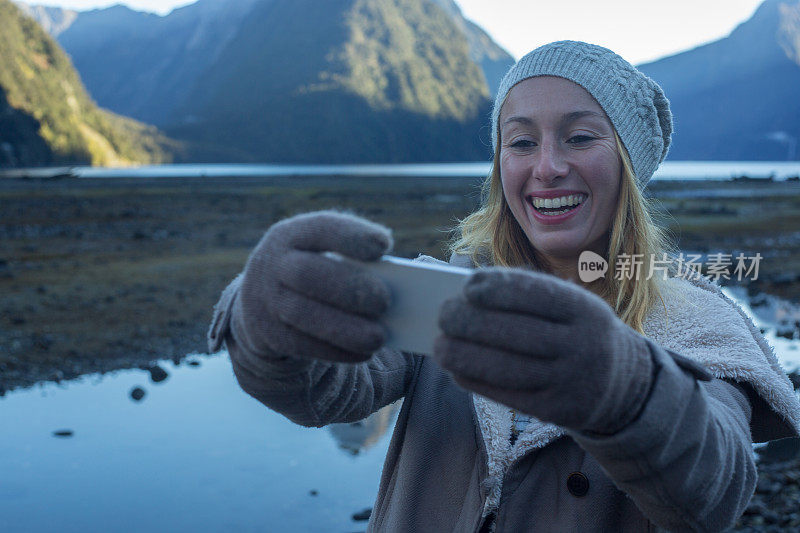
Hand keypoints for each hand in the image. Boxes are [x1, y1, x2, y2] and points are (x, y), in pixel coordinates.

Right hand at [236, 210, 392, 362]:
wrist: (264, 300)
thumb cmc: (316, 271)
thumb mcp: (326, 254)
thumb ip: (357, 261)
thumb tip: (401, 284)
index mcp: (294, 234)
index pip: (321, 228)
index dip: (351, 236)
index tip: (385, 245)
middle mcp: (274, 264)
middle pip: (307, 273)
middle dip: (349, 288)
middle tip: (385, 302)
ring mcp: (266, 300)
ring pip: (303, 314)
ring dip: (346, 328)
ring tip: (380, 337)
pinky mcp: (270, 334)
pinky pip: (303, 345)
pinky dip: (337, 350)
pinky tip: (364, 353)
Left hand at [433, 267, 653, 432]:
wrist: (620, 384)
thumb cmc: (575, 331)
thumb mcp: (570, 306)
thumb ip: (527, 294)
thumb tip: (468, 295)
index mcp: (585, 311)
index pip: (538, 294)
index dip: (500, 289)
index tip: (468, 287)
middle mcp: (582, 346)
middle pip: (516, 333)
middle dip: (471, 321)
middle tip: (443, 314)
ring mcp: (570, 381)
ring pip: (506, 368)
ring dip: (464, 355)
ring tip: (439, 345)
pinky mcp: (556, 410)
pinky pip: (507, 395)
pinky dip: (475, 380)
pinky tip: (455, 370)